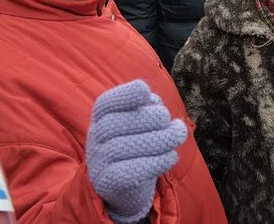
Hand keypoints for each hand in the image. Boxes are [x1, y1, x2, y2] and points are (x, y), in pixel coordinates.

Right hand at [86, 80, 186, 223]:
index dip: (124, 95)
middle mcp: (95, 137)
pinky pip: (131, 172)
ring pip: (125, 147)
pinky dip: (157, 162)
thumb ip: (147, 107)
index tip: (144, 90)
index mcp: (101, 116)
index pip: (105, 103)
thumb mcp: (141, 120)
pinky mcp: (109, 183)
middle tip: (175, 125)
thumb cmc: (137, 141)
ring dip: (160, 140)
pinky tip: (171, 156)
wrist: (126, 183)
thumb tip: (154, 101)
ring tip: (177, 137)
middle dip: (152, 119)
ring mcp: (99, 161)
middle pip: (117, 124)